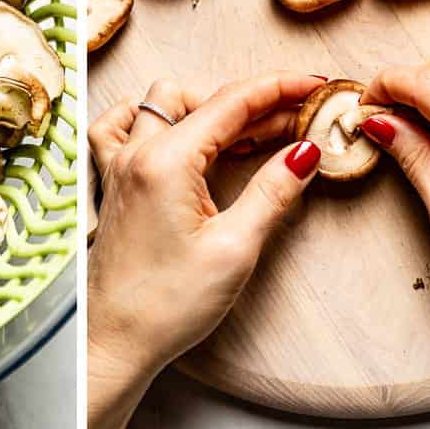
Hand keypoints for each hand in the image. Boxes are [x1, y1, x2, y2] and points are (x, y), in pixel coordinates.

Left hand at [86, 71, 324, 428]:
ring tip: (249, 132)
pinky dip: (154, 117)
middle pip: (201, 99)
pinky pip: (123, 127)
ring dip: (207, 106)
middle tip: (298, 122)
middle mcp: (136, 153)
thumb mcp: (235, 248)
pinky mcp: (114, 184)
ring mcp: (118, 166)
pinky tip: (180, 131)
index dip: (280, 88)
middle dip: (254, 102)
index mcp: (166, 162)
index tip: (315, 86)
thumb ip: (272, 191)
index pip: (231, 101)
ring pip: (161, 104)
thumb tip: (306, 151)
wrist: (115, 342)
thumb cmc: (168, 306)